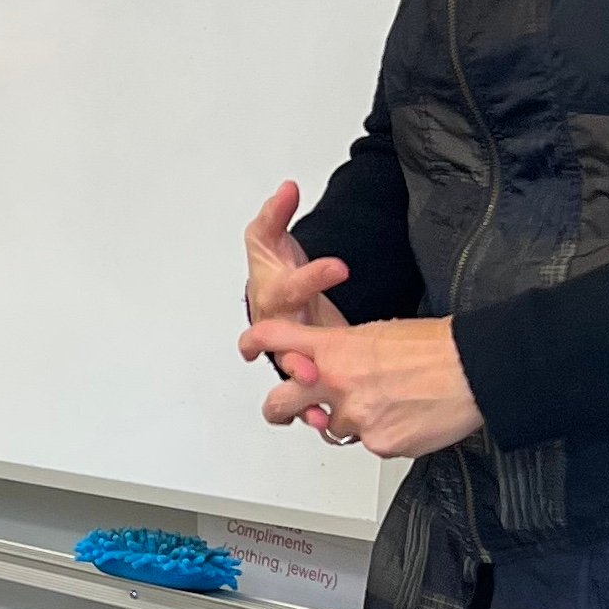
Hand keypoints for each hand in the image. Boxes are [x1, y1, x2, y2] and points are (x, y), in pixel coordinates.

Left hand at [239, 315, 483, 458]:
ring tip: (386, 403)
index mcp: (334, 349)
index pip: (277, 339)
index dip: (254, 343)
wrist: (471, 370)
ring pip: (335, 426)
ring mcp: (355, 417)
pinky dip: (383, 434)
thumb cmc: (434, 347)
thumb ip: (344, 355)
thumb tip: (335, 370)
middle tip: (282, 411)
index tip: (247, 348)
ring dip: (351, 419)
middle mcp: (336, 383)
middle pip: (281, 403)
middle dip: (278, 410)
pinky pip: (370, 443)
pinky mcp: (377, 444)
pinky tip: (406, 416)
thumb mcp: (377, 333)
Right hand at [241, 181, 349, 393]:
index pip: (290, 283)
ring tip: (319, 399)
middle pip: (281, 344)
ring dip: (301, 388)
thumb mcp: (269, 237)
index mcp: (272, 293)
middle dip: (294, 356)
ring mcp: (286, 349)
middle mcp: (276, 326)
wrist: (271, 295)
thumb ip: (277, 214)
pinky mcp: (301, 366)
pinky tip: (323, 421)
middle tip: (310, 365)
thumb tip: (286, 188)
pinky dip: (309, 409)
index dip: (313, 276)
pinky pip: (300, 393)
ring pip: (289, 374)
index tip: (339, 267)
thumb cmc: (271, 269)